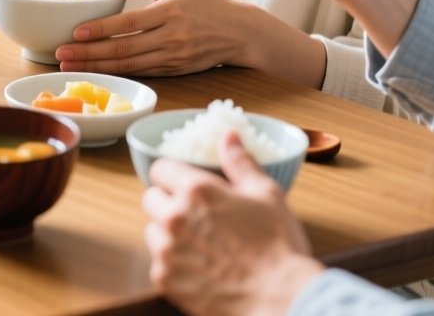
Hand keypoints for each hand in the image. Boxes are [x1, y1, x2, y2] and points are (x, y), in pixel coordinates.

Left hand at [54, 0, 262, 75]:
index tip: (75, 32)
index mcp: (170, 12)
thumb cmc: (208, 4)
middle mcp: (171, 37)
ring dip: (99, 68)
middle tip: (61, 55)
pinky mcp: (176, 71)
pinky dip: (119, 75)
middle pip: (124, 49)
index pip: (128, 23)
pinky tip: (99, 73)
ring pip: (130, 66)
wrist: (242, 32)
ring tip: (72, 68)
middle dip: (89, 54)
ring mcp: (174, 57)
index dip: (101, 29)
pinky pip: (143, 74)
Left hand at [142, 132, 322, 315]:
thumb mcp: (266, 194)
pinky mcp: (165, 279)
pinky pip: (158, 263)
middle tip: (195, 215)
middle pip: (151, 199)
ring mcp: (166, 251)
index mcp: (196, 191)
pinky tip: (200, 267)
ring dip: (168, 233)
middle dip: (168, 203)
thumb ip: (240, 162)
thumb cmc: (278, 245)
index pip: (160, 169)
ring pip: (152, 231)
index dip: (173, 175)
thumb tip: (228, 136)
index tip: (184, 184)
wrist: (282, 297)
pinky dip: (173, 264)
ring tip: (199, 243)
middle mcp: (174, 218)